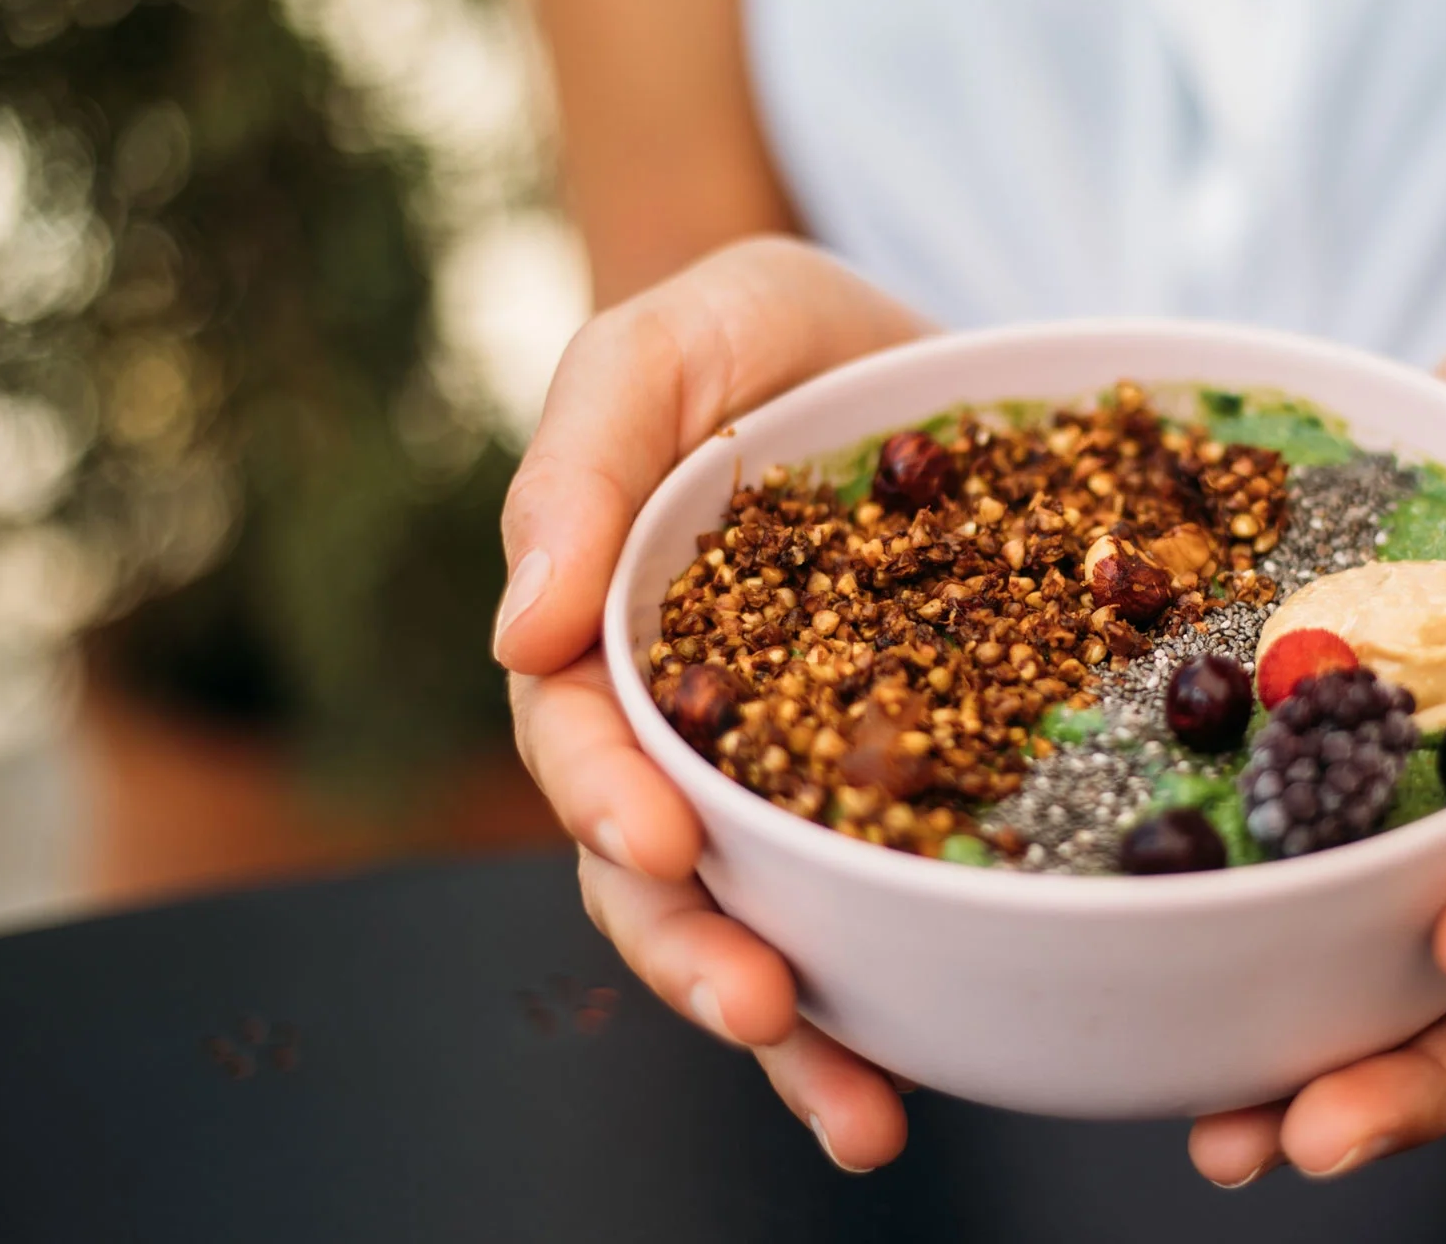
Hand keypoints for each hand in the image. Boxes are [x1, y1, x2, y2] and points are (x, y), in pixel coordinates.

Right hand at [495, 237, 932, 1171]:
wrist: (911, 348)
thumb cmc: (756, 336)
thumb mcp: (663, 347)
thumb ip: (583, 462)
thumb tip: (518, 629)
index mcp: (607, 640)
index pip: (582, 740)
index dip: (609, 796)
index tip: (660, 840)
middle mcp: (684, 732)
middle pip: (657, 874)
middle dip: (696, 949)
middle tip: (763, 1000)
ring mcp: (790, 776)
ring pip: (761, 922)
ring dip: (793, 1030)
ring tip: (856, 1109)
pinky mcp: (900, 792)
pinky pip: (885, 904)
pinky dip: (899, 996)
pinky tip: (927, 1076)